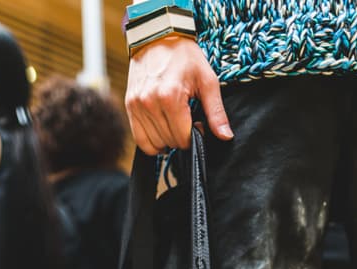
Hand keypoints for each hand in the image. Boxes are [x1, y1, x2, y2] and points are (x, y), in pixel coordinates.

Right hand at [125, 36, 232, 154]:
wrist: (158, 35)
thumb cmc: (185, 56)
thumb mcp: (207, 80)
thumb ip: (216, 111)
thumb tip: (226, 136)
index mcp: (170, 97)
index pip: (183, 138)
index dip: (194, 136)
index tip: (198, 123)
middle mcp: (150, 103)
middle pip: (169, 141)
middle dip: (182, 137)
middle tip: (187, 119)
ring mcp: (137, 105)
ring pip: (155, 144)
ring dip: (167, 139)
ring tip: (174, 122)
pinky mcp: (130, 106)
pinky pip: (140, 140)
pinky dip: (152, 142)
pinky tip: (162, 131)